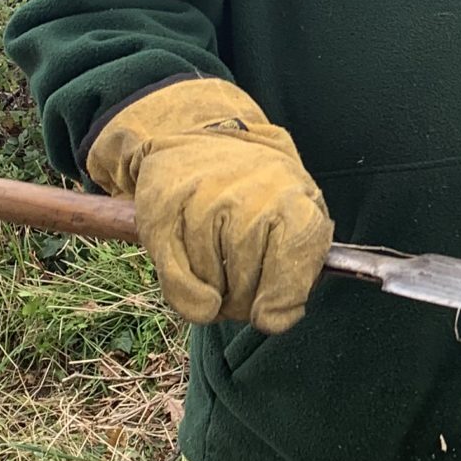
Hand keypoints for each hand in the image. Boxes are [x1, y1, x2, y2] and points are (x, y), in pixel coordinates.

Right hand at [86, 77, 333, 330]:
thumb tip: (275, 319)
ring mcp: (202, 201)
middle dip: (246, 303)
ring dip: (217, 295)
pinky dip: (188, 298)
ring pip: (212, 287)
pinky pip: (176, 280)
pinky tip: (200, 297)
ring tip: (221, 271)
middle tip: (243, 288)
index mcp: (290, 196)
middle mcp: (247, 194)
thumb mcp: (297, 214)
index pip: (296, 254)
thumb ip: (298, 268)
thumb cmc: (258, 194)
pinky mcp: (162, 212)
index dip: (285, 296)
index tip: (273, 312)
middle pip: (249, 284)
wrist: (200, 142)